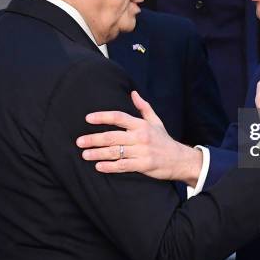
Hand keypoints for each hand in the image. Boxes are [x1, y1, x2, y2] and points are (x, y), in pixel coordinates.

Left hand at [77, 91, 202, 185]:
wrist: (179, 160)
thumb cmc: (164, 140)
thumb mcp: (156, 121)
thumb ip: (143, 107)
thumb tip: (133, 93)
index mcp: (141, 124)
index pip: (118, 117)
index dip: (102, 117)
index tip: (88, 118)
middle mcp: (141, 136)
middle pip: (112, 136)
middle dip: (93, 139)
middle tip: (79, 142)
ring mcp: (142, 151)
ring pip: (115, 152)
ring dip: (98, 153)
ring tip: (85, 154)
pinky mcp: (144, 165)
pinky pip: (123, 166)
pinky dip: (110, 166)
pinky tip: (99, 166)